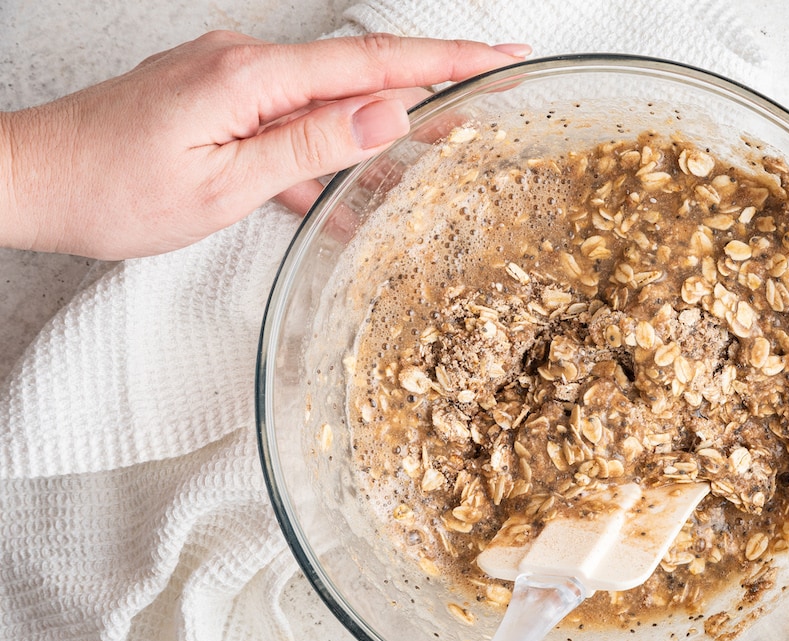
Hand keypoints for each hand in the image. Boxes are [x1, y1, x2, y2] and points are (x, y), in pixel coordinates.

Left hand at [0, 31, 528, 259]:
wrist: (33, 181)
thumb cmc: (111, 188)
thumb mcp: (223, 183)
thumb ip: (310, 147)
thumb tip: (386, 117)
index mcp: (250, 76)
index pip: (371, 63)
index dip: (443, 61)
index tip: (498, 55)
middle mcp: (245, 65)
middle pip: (359, 75)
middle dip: (431, 87)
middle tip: (493, 94)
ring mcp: (231, 83)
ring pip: (328, 104)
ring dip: (384, 127)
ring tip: (444, 143)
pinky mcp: (219, 106)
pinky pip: (289, 127)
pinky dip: (326, 158)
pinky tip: (352, 194)